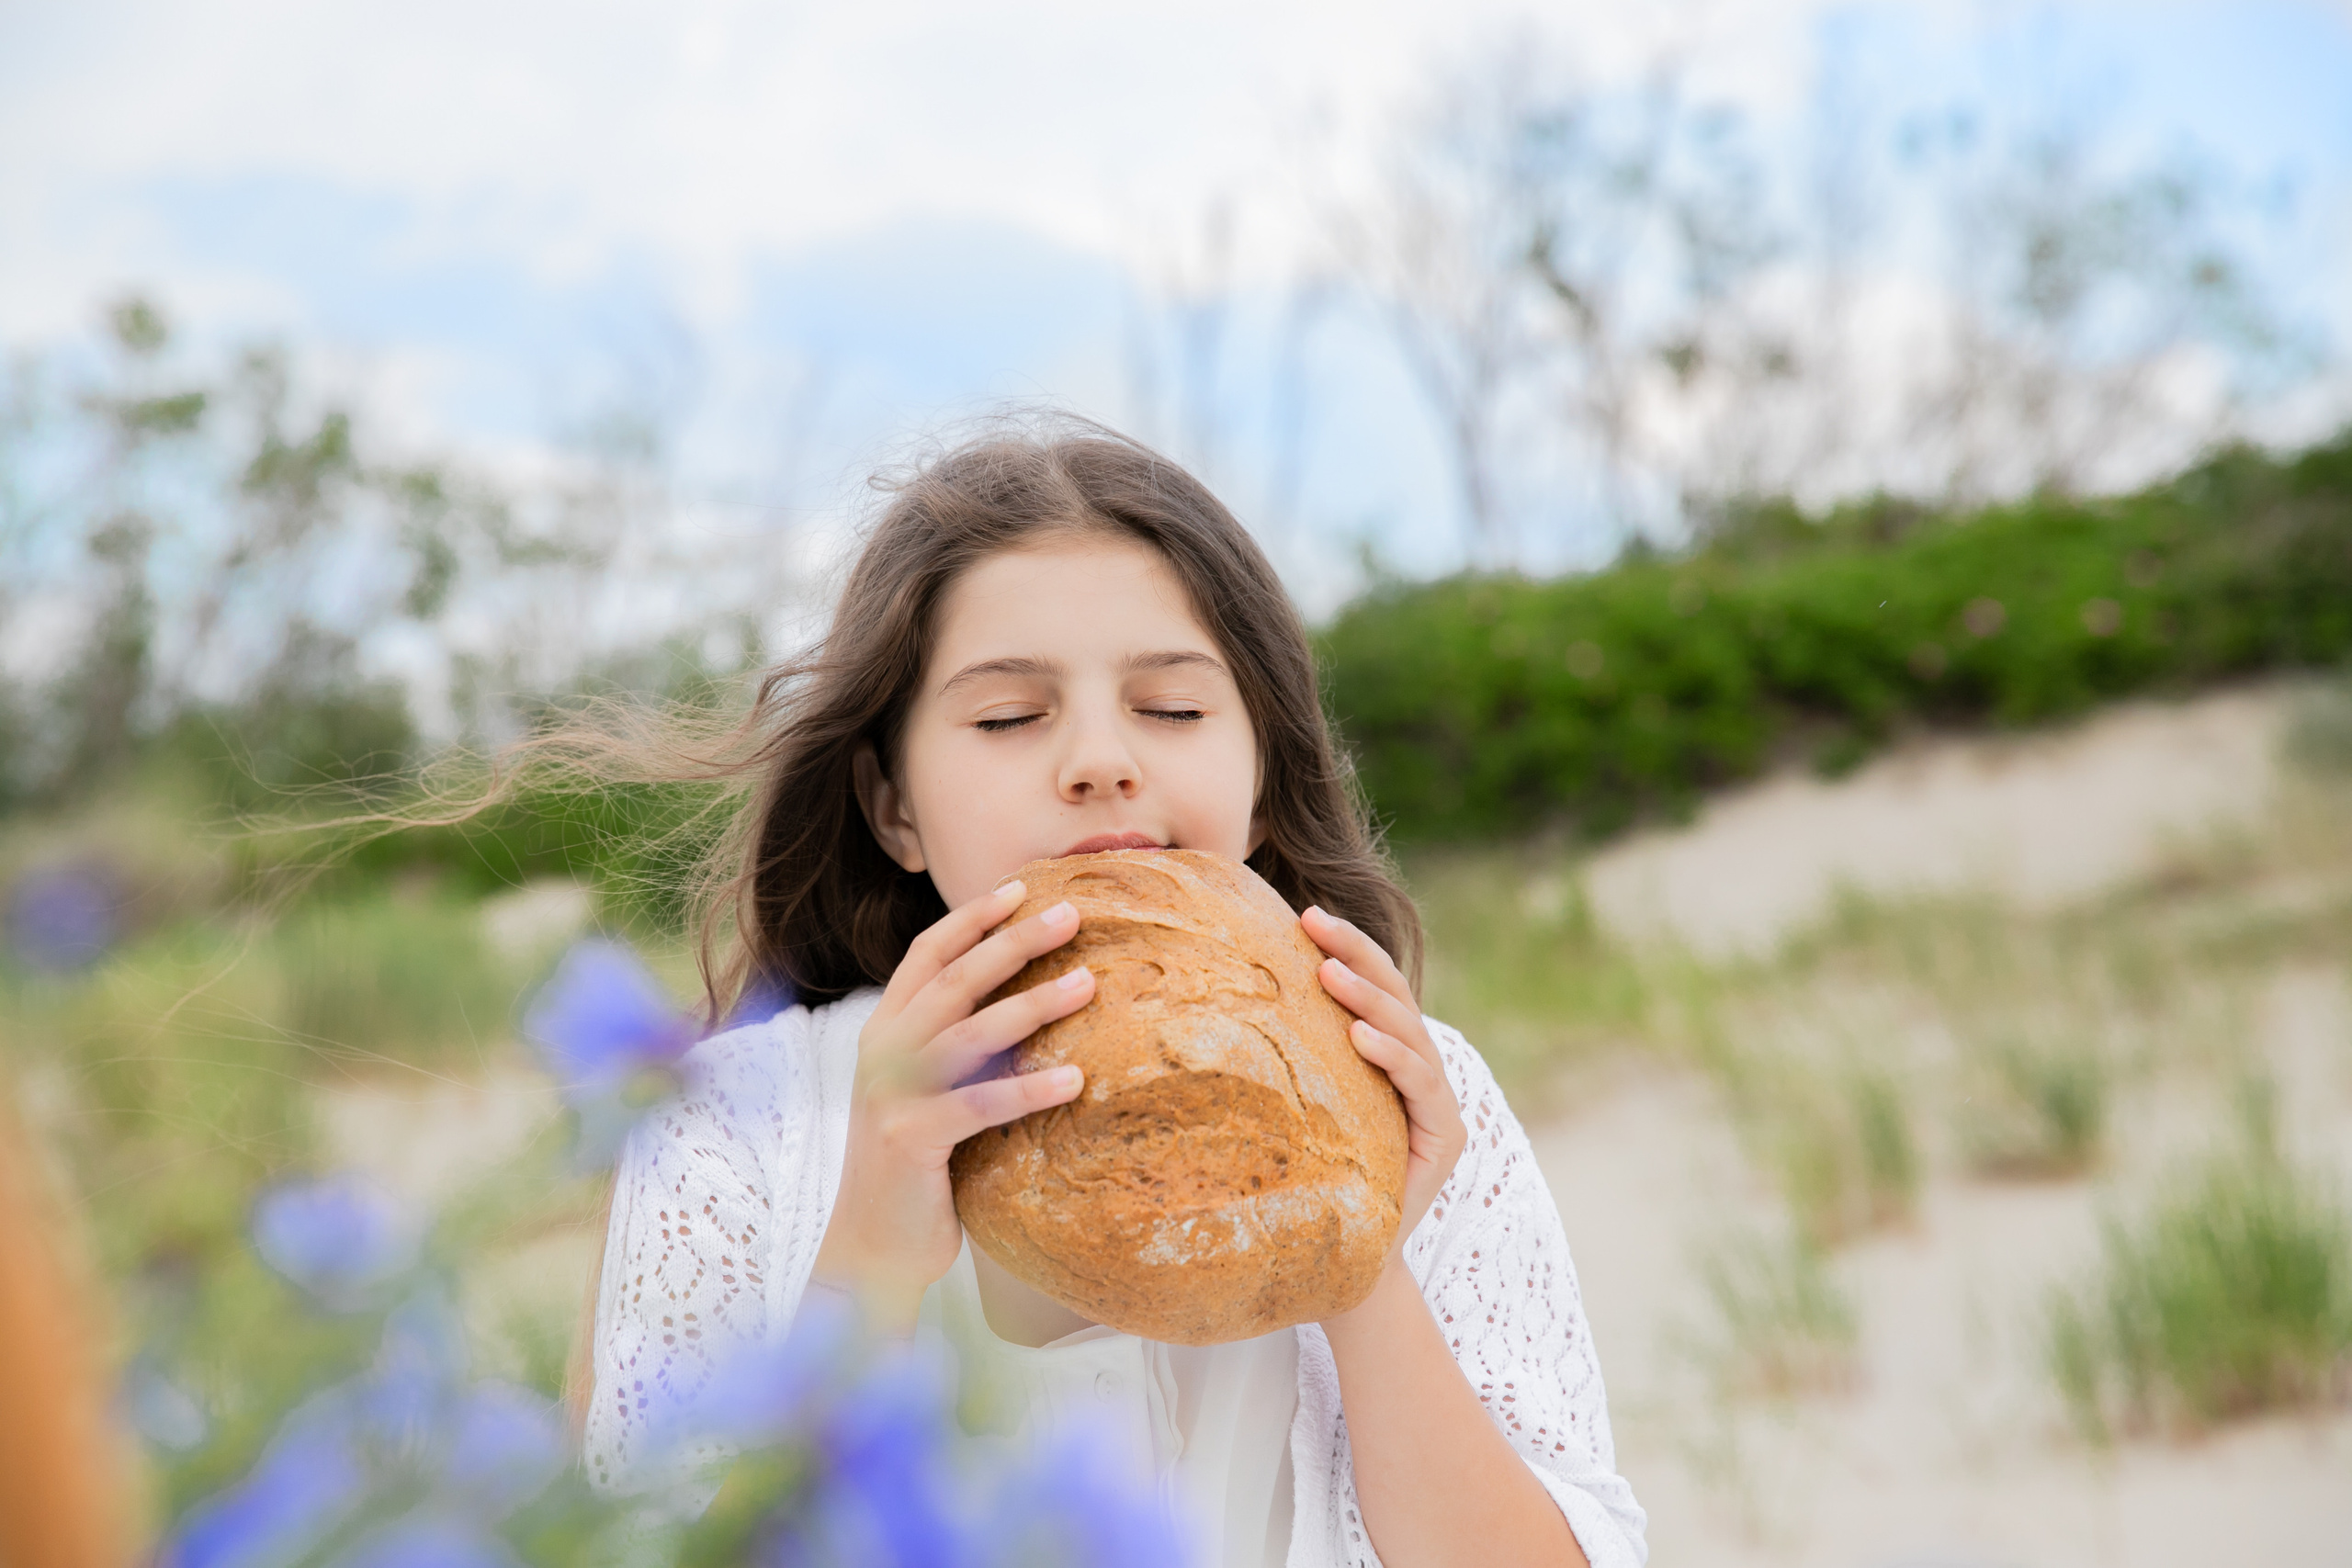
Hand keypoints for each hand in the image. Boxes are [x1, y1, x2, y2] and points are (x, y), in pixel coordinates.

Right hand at [810, 880, 1094, 1329]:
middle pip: (955, 980)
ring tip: (1087, 984)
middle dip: (1014, 942)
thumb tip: (1030, 1003)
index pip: (928, 954)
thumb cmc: (919, 1163)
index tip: (1022, 887)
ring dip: (1032, 1004)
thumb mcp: (928, 1090)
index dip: (972, 918)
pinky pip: (979, 1105)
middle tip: (1071, 916)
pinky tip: (1074, 1080)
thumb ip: (956, 1046)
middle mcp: (884, 1052)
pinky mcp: (911, 1139)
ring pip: (970, 1034)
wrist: (872, 1245)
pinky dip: (1028, 1089)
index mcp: (887, 1031)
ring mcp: (893, 1094)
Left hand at [1302, 906, 1465, 1265]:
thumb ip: (1290, 1059)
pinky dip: (1391, 1055)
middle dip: (1354, 952)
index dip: (1345, 947)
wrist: (1347, 1262)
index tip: (1301, 914)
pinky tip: (1359, 1037)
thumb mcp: (1295, 1108)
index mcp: (1386, 1056)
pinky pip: (1421, 1083)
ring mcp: (1438, 1102)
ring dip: (1367, 996)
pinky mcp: (1447, 1136)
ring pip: (1407, 1030)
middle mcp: (1418, 1070)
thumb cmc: (1312, 1181)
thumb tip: (1224, 1001)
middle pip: (1393, 994)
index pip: (1371, 986)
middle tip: (1312, 921)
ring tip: (1327, 972)